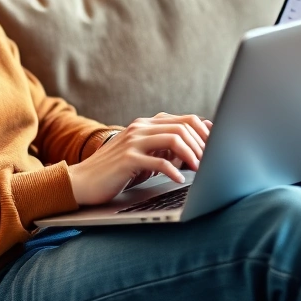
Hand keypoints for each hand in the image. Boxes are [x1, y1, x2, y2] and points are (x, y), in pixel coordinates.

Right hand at [67, 113, 213, 205]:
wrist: (82, 180)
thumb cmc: (116, 171)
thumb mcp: (144, 155)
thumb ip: (165, 148)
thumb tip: (197, 147)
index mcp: (146, 125)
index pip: (185, 120)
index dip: (205, 133)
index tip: (217, 147)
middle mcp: (140, 128)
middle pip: (183, 127)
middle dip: (202, 145)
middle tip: (212, 162)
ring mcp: (133, 142)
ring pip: (174, 139)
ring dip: (192, 155)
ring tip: (199, 170)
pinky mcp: (127, 159)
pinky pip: (157, 162)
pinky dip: (173, 171)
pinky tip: (179, 180)